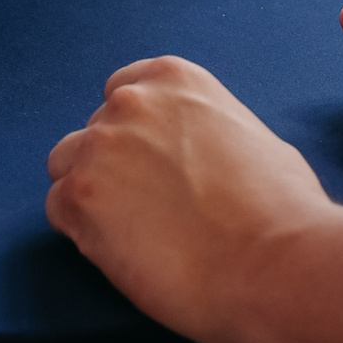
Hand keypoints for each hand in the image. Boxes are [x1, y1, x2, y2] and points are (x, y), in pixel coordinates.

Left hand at [45, 58, 331, 342]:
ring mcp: (100, 146)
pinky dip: (83, 234)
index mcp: (174, 79)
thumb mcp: (251, 136)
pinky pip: (59, 211)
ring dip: (92, 197)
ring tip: (136, 236)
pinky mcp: (80, 196)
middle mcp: (130, 102)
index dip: (135, 136)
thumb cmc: (282, 210)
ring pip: (67, 168)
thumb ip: (206, 131)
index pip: (124, 93)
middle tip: (149, 211)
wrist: (275, 262)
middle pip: (93, 133)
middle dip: (113, 168)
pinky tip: (125, 253)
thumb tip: (200, 156)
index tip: (149, 166)